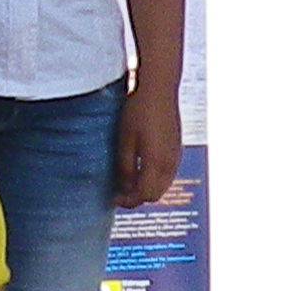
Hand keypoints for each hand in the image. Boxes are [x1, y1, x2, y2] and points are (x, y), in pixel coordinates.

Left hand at [115, 78, 183, 209]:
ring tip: (129, 180)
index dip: (128, 201)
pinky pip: (168, 172)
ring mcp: (176, 156)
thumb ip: (125, 168)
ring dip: (147, 187)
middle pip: (156, 194)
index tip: (114, 198)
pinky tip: (142, 166)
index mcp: (156, 163)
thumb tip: (124, 188)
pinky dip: (155, 177)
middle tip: (120, 193)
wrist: (159, 89)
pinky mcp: (177, 148)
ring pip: (163, 184)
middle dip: (138, 197)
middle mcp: (170, 164)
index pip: (144, 195)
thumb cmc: (138, 112)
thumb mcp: (125, 141)